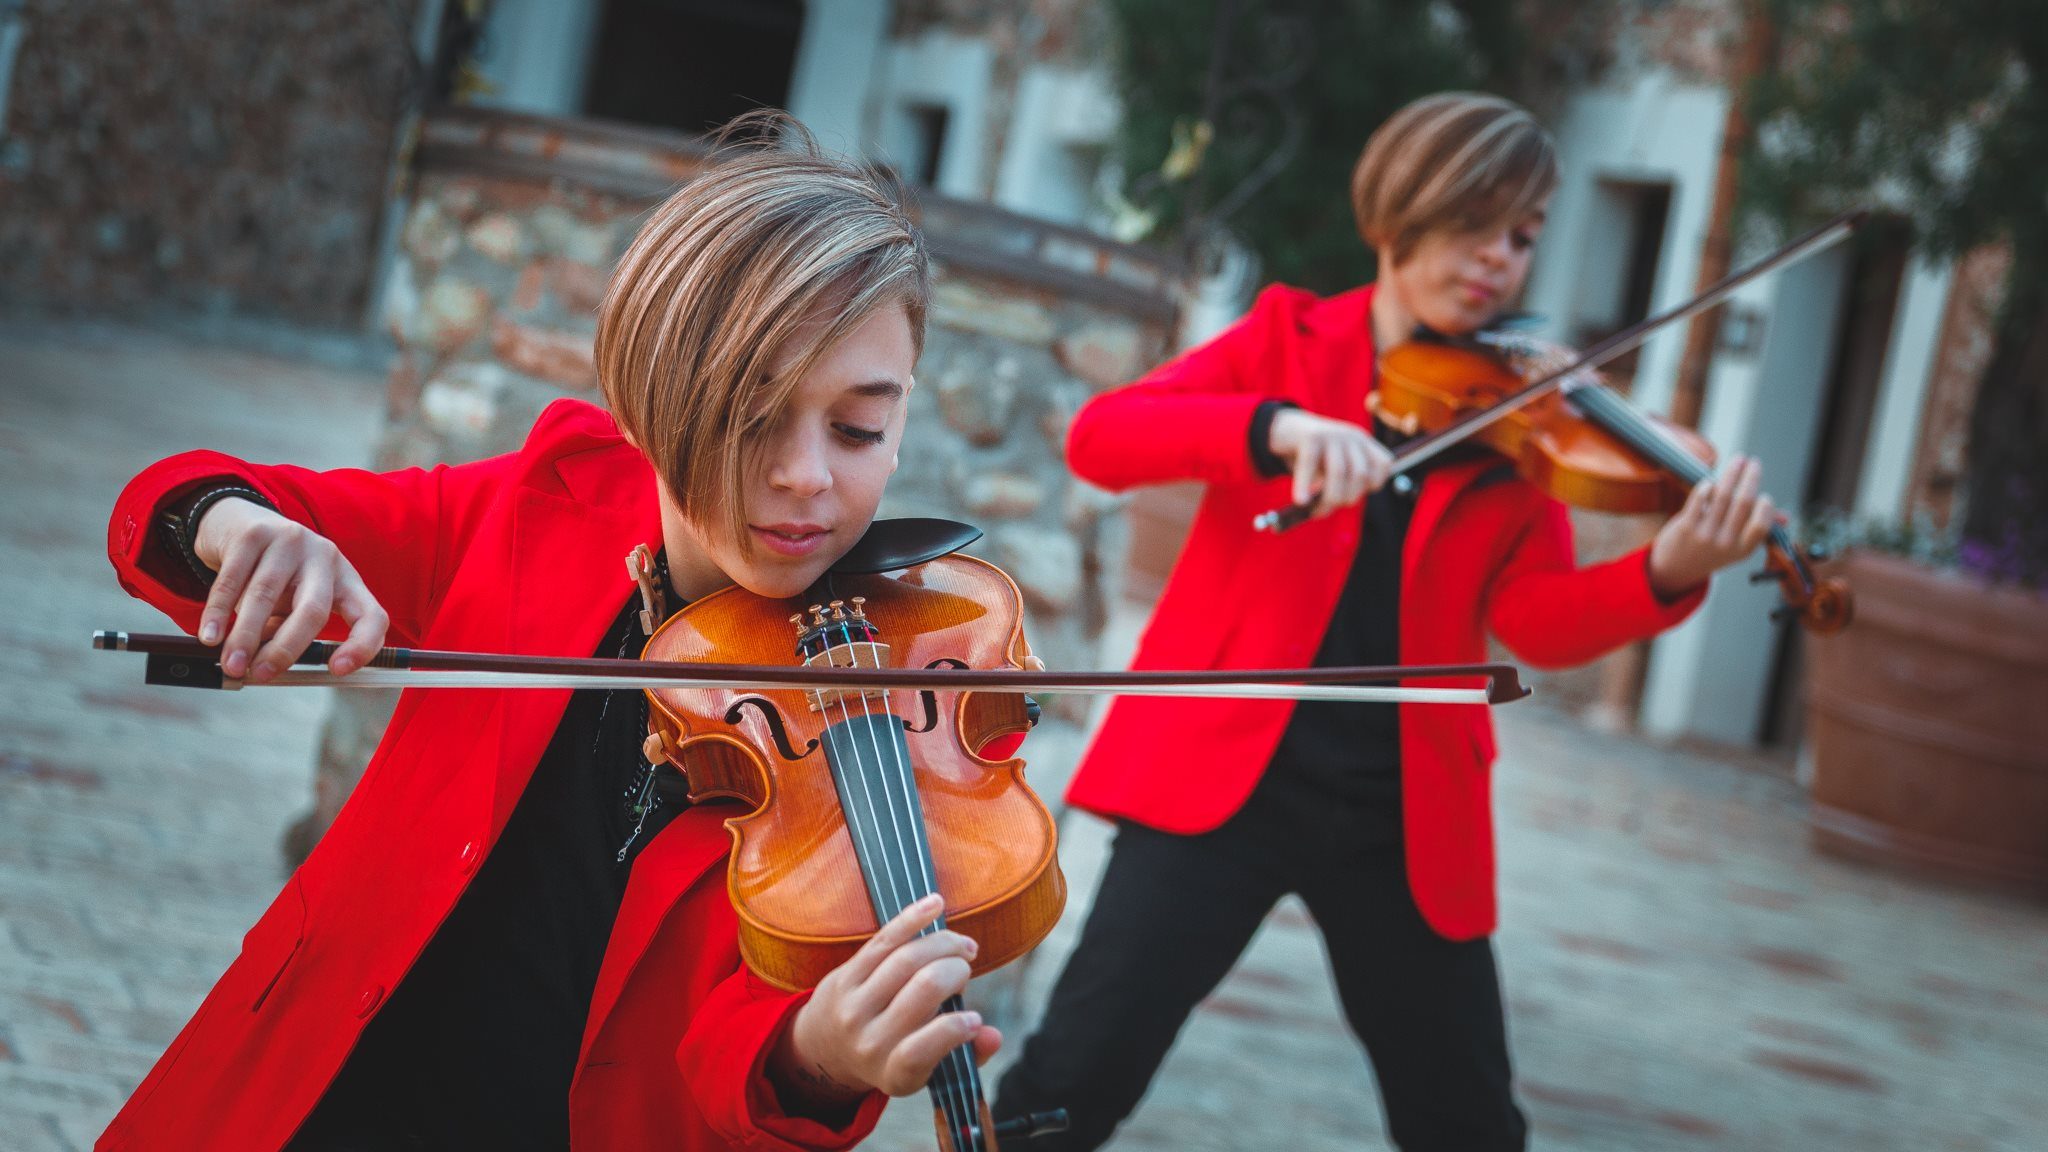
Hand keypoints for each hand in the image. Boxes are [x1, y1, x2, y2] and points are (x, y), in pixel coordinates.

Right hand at [191, 496, 388, 681]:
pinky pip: (233, 581)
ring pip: (266, 596)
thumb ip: (286, 630)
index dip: (362, 645)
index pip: (371, 615)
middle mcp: (325, 557)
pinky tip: (211, 636)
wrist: (239, 523)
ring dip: (246, 637)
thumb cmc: (273, 574)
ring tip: (232, 664)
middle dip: (286, 648)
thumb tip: (267, 666)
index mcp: (346, 580)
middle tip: (262, 674)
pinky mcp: (254, 534)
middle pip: (313, 610)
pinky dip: (219, 613)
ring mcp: (291, 541)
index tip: (338, 670)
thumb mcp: (291, 602)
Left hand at [771, 894, 1000, 1109]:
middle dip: (956, 971)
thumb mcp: (926, 1070)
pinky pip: (882, 940)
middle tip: (965, 970)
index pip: (919, 1051)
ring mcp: (852, 1007)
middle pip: (922, 989)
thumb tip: (993, 1035)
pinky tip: (935, 905)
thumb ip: (967, 1056)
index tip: (974, 1018)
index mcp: (894, 1074)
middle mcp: (869, 1042)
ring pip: (905, 959)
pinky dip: (912, 919)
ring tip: (961, 947)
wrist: (829, 1050)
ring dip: (943, 944)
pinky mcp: (843, 977)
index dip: (953, 1030)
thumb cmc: (895, 1056)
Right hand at [1267, 408, 1395, 518]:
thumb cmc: (1309, 456)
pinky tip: (1300, 501)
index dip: (1372, 485)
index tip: (1353, 493)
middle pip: (1360, 474)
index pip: (1384, 465)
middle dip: (1346, 499)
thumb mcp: (1330, 468)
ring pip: (1338, 472)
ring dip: (1329, 498)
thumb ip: (1337, 487)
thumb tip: (1325, 510)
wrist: (1282, 427)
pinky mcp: (1309, 436)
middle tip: (1327, 509)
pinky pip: (1310, 464)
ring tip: (1315, 511)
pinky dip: (1304, 485)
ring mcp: (1331, 434)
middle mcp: (1351, 436)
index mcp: (1363, 442)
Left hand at [1648, 455, 1777, 598]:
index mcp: (1742, 550)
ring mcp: (1704, 534)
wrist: (1676, 568)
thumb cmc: (1711, 553)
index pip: (1761, 526)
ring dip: (1732, 473)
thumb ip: (1758, 531)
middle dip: (1751, 478)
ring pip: (1722, 496)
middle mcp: (1725, 543)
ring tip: (1738, 459)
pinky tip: (1711, 481)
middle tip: (1754, 462)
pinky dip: (1707, 486)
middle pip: (1743, 503)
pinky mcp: (1686, 526)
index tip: (1764, 495)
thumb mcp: (1737, 549)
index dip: (1766, 508)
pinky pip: (1699, 499)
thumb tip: (1785, 517)